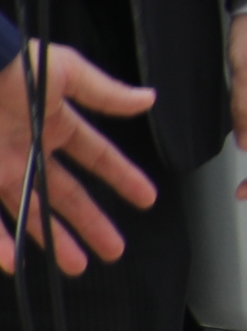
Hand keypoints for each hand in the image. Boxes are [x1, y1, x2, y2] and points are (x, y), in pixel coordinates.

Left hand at [0, 41, 155, 273]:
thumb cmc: (15, 65)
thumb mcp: (67, 72)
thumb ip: (106, 92)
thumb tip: (147, 99)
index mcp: (55, 124)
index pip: (97, 157)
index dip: (122, 177)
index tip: (145, 198)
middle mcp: (30, 152)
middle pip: (67, 195)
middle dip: (92, 223)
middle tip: (112, 249)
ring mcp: (3, 169)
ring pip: (31, 214)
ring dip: (54, 241)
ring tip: (76, 265)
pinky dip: (0, 242)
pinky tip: (14, 261)